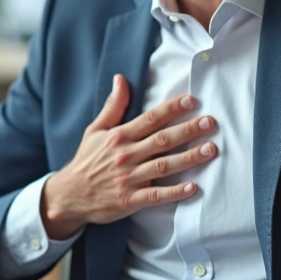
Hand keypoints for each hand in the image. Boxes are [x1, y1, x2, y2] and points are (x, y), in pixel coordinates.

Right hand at [42, 74, 217, 239]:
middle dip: (187, 130)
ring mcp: (129, 179)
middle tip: (210, 122)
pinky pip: (156, 196)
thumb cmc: (86, 161)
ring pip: (163, 166)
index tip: (191, 101)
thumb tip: (121, 79)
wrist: (70, 195)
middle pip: (161, 140)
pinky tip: (193, 187)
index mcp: (119, 137)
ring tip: (210, 150)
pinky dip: (175, 193)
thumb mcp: (94, 130)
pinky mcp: (130, 200)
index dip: (171, 109)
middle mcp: (125, 155)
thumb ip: (113, 106)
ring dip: (189, 158)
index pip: (149, 119)